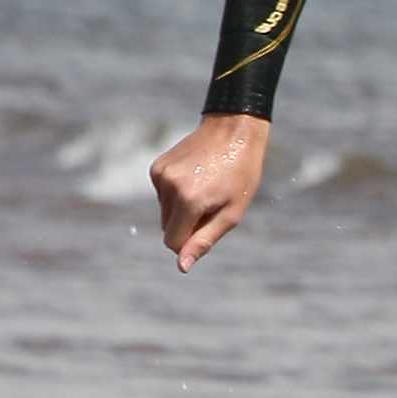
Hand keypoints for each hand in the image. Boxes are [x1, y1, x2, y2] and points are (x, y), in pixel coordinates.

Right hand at [151, 114, 268, 269]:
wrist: (233, 131)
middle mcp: (168, 187)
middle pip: (168, 229)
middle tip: (213, 205)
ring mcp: (160, 175)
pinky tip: (196, 178)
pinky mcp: (156, 167)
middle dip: (187, 226)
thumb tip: (182, 266)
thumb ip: (204, 241)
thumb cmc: (240, 175)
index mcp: (188, 201)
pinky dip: (177, 195)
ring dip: (183, 210)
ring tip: (206, 188)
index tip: (208, 229)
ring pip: (165, 213)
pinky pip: (163, 196)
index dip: (190, 243)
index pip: (173, 242)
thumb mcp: (231, 214)